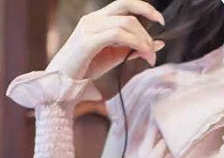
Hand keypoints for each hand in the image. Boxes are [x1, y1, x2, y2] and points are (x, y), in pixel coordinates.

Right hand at [47, 0, 164, 81]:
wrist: (63, 83)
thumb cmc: (87, 69)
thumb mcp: (115, 57)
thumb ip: (134, 48)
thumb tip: (158, 44)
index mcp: (98, 19)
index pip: (124, 4)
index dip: (144, 8)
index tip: (160, 20)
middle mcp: (93, 19)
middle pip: (127, 9)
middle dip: (147, 23)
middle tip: (154, 48)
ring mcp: (89, 28)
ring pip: (125, 22)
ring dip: (143, 39)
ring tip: (150, 56)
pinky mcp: (88, 41)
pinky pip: (117, 34)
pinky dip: (134, 42)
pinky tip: (142, 53)